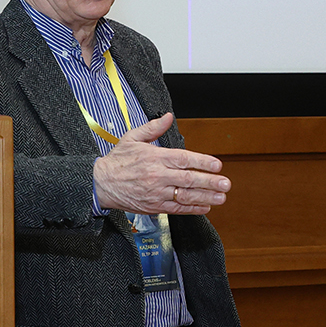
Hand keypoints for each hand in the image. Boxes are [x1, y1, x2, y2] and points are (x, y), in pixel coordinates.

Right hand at [93, 113, 229, 215]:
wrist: (100, 183)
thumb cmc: (117, 161)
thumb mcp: (132, 138)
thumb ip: (153, 128)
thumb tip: (168, 117)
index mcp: (154, 157)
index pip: (184, 159)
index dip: (202, 162)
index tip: (216, 164)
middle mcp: (157, 176)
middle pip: (189, 180)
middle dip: (210, 182)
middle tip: (225, 183)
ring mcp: (156, 193)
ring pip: (185, 196)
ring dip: (206, 197)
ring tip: (221, 197)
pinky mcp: (154, 206)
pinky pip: (177, 209)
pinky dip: (192, 209)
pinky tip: (205, 207)